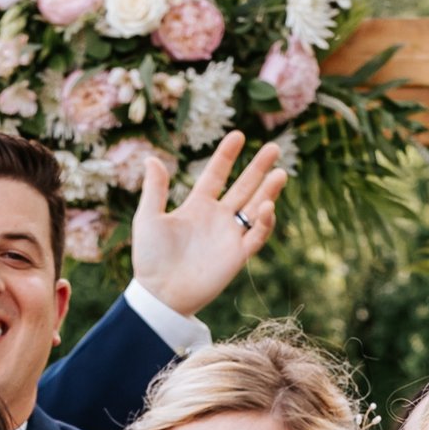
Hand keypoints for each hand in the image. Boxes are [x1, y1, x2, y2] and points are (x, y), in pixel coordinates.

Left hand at [129, 134, 286, 318]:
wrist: (159, 295)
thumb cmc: (150, 259)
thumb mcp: (148, 219)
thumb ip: (155, 190)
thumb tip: (152, 159)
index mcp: (197, 206)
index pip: (216, 175)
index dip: (226, 156)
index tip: (238, 134)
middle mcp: (217, 218)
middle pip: (243, 187)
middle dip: (258, 168)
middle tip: (274, 147)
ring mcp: (229, 236)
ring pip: (255, 208)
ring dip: (269, 192)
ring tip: (281, 173)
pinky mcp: (237, 256)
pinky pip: (256, 236)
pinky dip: (264, 222)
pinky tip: (267, 206)